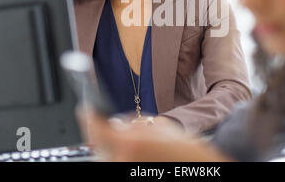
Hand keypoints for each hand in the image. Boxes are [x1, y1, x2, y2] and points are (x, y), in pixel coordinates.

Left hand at [76, 107, 231, 161]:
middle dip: (103, 134)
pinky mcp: (127, 178)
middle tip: (113, 128)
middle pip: (97, 144)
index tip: (86, 109)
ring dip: (111, 148)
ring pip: (105, 157)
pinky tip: (136, 154)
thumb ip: (135, 125)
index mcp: (129, 144)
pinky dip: (118, 158)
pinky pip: (115, 164)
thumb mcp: (162, 128)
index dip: (89, 115)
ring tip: (133, 145)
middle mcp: (121, 162)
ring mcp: (123, 172)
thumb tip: (118, 124)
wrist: (199, 171)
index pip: (95, 126)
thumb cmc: (187, 152)